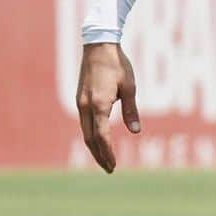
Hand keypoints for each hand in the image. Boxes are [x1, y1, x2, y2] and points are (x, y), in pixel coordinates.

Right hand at [76, 42, 140, 173]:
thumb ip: (131, 110)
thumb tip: (136, 131)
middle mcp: (86, 106)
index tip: (114, 165)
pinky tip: (97, 141)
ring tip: (104, 159)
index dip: (108, 152)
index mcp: (99, 104)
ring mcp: (80, 103)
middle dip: (100, 156)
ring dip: (94, 148)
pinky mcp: (79, 99)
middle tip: (110, 169)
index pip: (102, 136)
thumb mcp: (129, 87)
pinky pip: (84, 123)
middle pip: (90, 139)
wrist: (98, 45)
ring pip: (85, 132)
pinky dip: (91, 136)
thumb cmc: (117, 64)